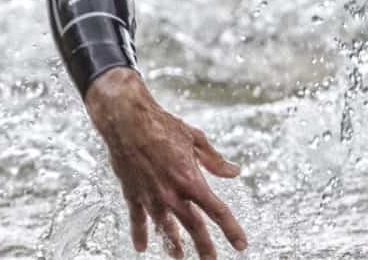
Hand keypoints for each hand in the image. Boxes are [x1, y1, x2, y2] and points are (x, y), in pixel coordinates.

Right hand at [84, 67, 246, 258]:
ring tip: (179, 257)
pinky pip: (137, 220)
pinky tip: (142, 247)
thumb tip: (233, 172)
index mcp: (191, 180)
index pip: (217, 211)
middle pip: (193, 227)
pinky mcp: (132, 194)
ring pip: (165, 229)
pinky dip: (140, 234)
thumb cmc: (163, 125)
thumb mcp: (196, 139)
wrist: (127, 121)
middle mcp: (172, 194)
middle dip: (204, 247)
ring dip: (173, 245)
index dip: (231, 230)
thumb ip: (215, 160)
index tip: (241, 245)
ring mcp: (151, 197)